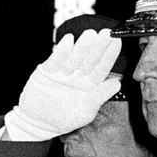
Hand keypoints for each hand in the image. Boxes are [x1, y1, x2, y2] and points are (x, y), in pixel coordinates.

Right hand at [4, 28, 121, 140]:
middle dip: (98, 46)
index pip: (102, 68)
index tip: (117, 42)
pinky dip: (62, 51)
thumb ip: (99, 97)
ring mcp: (63, 72)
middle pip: (90, 59)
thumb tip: (117, 84)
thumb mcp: (85, 112)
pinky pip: (56, 60)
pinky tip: (69, 40)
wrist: (39, 123)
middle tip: (107, 33)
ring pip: (74, 57)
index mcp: (90, 84)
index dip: (109, 55)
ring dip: (82, 46)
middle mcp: (78, 76)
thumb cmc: (65, 120)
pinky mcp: (48, 71)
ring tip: (90, 35)